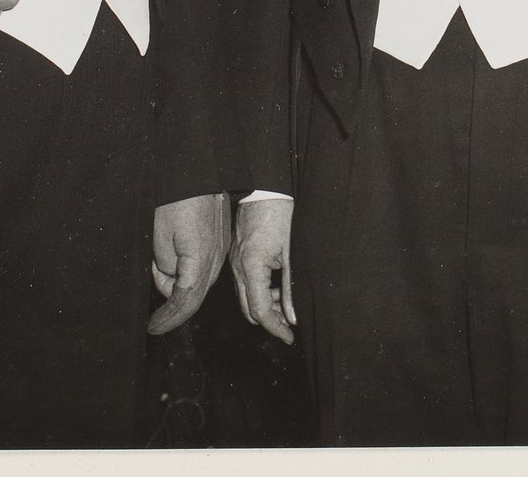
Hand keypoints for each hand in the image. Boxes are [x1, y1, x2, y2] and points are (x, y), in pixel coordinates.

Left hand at [148, 192, 229, 335]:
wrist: (198, 172)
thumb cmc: (178, 199)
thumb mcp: (160, 236)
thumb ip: (166, 267)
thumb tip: (170, 280)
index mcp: (201, 260)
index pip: (185, 302)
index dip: (168, 319)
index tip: (153, 327)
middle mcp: (215, 259)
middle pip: (194, 296)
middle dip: (172, 304)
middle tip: (154, 299)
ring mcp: (220, 250)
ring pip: (199, 282)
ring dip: (178, 285)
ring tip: (158, 264)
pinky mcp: (219, 242)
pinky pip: (204, 268)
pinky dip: (187, 273)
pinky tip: (173, 258)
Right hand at [231, 197, 295, 343]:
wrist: (265, 189)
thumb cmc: (280, 215)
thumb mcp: (292, 253)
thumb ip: (291, 287)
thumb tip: (293, 316)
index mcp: (250, 267)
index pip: (259, 311)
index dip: (275, 328)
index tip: (289, 337)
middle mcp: (237, 268)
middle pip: (248, 309)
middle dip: (268, 320)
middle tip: (288, 324)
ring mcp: (234, 261)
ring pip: (245, 297)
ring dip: (263, 306)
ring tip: (285, 302)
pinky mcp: (236, 255)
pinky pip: (244, 283)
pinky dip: (258, 291)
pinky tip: (276, 286)